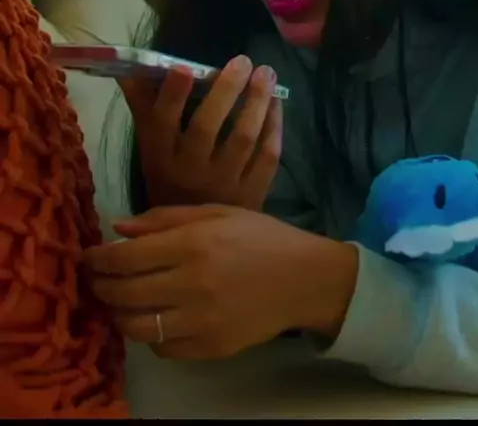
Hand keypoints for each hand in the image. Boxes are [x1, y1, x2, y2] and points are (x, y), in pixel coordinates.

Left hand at [84, 205, 357, 359]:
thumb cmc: (260, 236)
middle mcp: (193, 284)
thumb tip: (117, 227)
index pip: (126, 257)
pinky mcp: (211, 347)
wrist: (305, 278)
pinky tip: (154, 319)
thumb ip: (165, 218)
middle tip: (97, 279)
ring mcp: (202, 321)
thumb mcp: (216, 213)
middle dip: (100, 286)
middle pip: (124, 294)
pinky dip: (150, 335)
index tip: (89, 257)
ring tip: (118, 302)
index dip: (98, 259)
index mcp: (193, 244)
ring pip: (137, 327)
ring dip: (118, 315)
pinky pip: (164, 348)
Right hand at [120, 56, 281, 209]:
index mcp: (160, 159)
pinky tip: (277, 103)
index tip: (185, 66)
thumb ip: (143, 105)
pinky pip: (267, 156)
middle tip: (243, 60)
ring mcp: (224, 185)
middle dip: (227, 90)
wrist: (196, 237)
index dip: (172, 95)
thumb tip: (129, 66)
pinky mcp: (252, 194)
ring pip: (243, 138)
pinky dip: (274, 126)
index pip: (162, 123)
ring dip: (257, 102)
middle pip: (208, 127)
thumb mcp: (150, 147)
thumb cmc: (170, 180)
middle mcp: (190, 173)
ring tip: (266, 73)